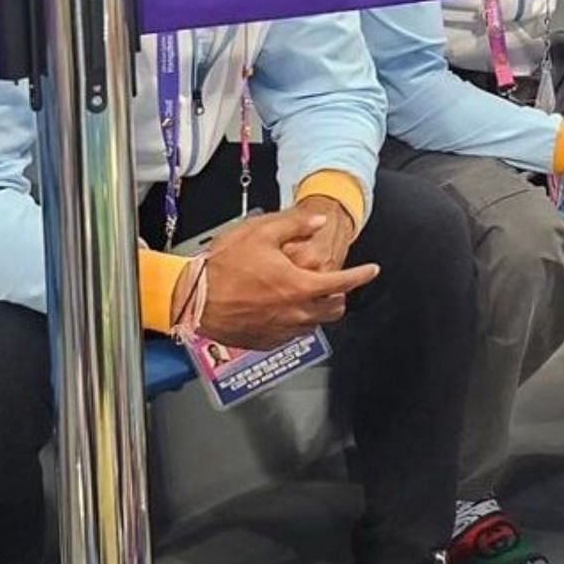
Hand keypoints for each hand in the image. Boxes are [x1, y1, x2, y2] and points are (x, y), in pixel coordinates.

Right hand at [190, 210, 380, 350]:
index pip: (343, 283)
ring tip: (311, 297)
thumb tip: (319, 222)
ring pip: (314, 324)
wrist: (191, 298)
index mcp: (299, 286)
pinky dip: (297, 323)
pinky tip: (287, 311)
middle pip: (333, 309)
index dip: (361, 275)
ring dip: (318, 310)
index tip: (371, 271)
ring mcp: (280, 330)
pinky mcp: (264, 341)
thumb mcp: (260, 233)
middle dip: (340, 295)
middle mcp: (294, 313)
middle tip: (337, 285)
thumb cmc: (222, 267)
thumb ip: (295, 224)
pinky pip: (291, 335)